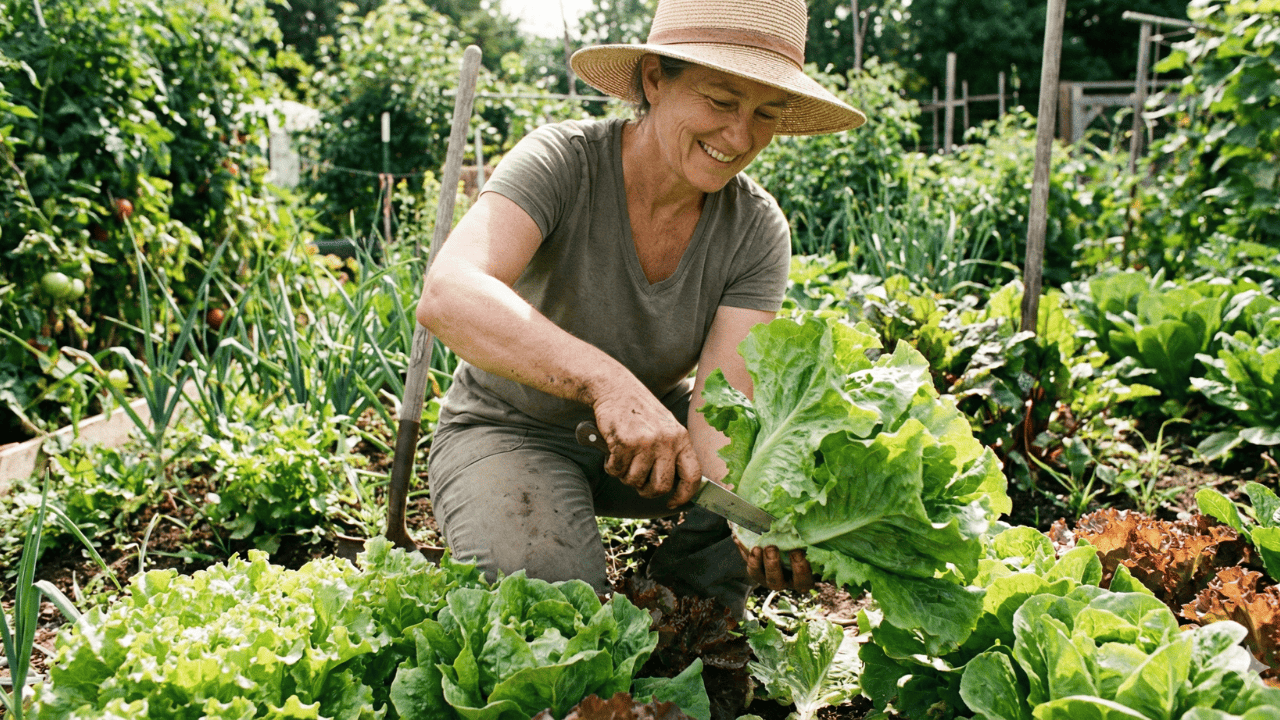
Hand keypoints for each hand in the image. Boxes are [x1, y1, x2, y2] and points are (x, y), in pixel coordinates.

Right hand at [592, 383, 701, 507]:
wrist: (616, 388)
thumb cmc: (640, 411)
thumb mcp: (666, 428)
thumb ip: (673, 452)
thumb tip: (675, 486)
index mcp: (681, 439)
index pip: (693, 476)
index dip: (684, 495)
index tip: (673, 502)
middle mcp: (667, 441)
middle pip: (661, 486)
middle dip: (646, 490)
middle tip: (638, 481)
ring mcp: (646, 442)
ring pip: (635, 481)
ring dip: (625, 476)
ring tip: (624, 459)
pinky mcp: (625, 443)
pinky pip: (616, 470)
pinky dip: (611, 466)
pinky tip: (613, 453)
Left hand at [737, 541, 813, 592]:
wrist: (785, 542)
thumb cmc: (802, 542)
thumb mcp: (806, 541)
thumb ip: (807, 536)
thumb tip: (805, 515)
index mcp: (801, 578)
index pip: (803, 581)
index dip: (800, 570)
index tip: (797, 552)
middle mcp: (784, 580)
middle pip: (776, 582)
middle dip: (773, 565)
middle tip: (771, 548)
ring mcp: (768, 577)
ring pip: (759, 576)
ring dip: (756, 562)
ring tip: (756, 547)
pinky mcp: (756, 570)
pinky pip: (748, 564)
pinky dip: (744, 551)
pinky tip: (739, 538)